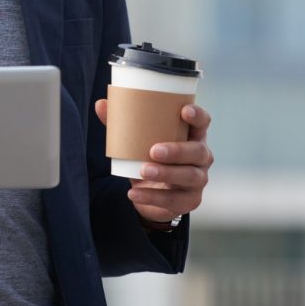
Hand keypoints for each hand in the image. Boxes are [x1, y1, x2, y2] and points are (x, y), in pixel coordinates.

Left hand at [95, 99, 213, 225]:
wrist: (152, 193)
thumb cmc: (150, 157)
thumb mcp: (140, 140)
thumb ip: (123, 123)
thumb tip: (101, 105)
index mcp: (192, 135)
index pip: (203, 122)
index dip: (197, 115)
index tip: (184, 110)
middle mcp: (201, 156)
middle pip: (197, 151)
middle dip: (177, 151)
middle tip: (154, 150)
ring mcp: (198, 179)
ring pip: (189, 176)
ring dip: (165, 174)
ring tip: (143, 171)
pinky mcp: (189, 200)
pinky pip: (173, 199)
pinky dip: (152, 197)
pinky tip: (134, 193)